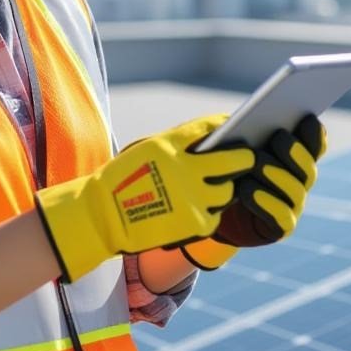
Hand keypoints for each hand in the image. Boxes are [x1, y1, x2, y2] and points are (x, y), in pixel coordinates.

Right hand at [34, 113, 253, 281]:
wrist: (103, 216)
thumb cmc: (124, 179)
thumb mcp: (148, 150)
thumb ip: (180, 145)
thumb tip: (214, 140)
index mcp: (172, 145)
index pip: (213, 127)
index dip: (227, 126)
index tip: (235, 127)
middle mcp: (187, 169)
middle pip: (236, 161)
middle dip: (244, 158)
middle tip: (247, 158)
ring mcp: (193, 198)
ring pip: (229, 191)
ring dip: (226, 188)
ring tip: (219, 187)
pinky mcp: (195, 223)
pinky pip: (215, 216)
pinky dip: (210, 212)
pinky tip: (200, 209)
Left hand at [180, 115, 326, 268]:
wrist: (220, 210)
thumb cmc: (226, 168)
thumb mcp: (231, 146)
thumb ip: (242, 133)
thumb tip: (241, 120)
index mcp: (296, 159)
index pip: (314, 146)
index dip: (314, 134)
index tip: (306, 117)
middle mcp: (300, 182)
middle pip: (308, 168)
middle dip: (294, 151)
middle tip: (278, 136)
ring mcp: (294, 206)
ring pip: (294, 190)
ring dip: (276, 174)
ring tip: (256, 163)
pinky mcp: (282, 228)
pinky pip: (280, 216)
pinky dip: (265, 202)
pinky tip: (247, 190)